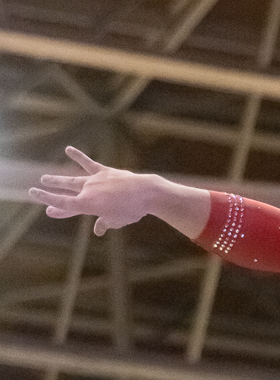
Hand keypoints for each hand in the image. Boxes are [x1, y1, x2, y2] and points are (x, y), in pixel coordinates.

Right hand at [28, 146, 159, 235]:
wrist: (145, 193)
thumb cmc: (132, 210)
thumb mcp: (117, 221)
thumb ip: (104, 223)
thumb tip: (98, 230)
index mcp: (88, 205)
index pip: (64, 205)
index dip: (51, 204)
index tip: (44, 207)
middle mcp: (87, 191)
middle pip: (66, 192)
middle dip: (51, 192)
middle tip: (36, 190)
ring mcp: (94, 180)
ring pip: (72, 179)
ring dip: (59, 180)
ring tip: (45, 177)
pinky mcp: (104, 171)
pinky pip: (89, 163)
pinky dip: (78, 156)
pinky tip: (68, 149)